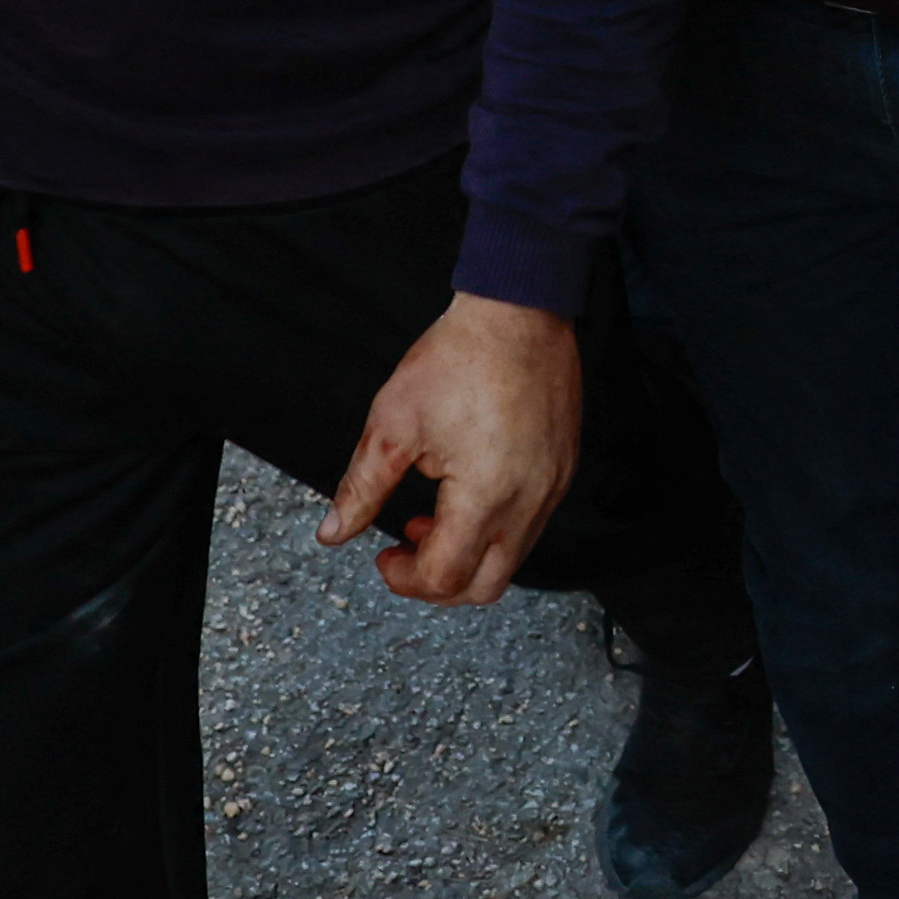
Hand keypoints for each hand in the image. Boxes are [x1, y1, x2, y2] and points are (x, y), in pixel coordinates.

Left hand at [316, 293, 580, 606]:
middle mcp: (529, 501)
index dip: (405, 579)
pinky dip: (496, 528)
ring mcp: (553, 486)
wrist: (518, 311)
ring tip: (432, 520)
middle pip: (486, 586)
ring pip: (512, 558)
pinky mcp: (563, 468)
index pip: (445, 576)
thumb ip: (362, 488)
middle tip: (406, 555)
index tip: (384, 558)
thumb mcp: (392, 425)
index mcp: (485, 496)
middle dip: (439, 583)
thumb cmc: (461, 357)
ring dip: (468, 555)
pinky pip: (532, 524)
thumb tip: (335, 531)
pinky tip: (467, 494)